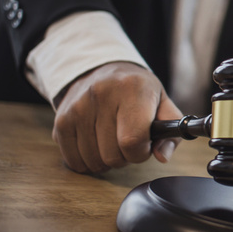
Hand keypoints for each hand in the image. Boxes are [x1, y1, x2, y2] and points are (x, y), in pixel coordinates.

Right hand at [52, 62, 182, 173]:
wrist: (102, 70)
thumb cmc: (138, 92)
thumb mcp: (162, 103)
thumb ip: (171, 131)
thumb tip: (163, 156)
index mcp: (133, 89)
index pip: (133, 141)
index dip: (141, 152)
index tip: (144, 145)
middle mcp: (102, 94)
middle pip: (113, 155)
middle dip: (125, 157)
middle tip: (128, 141)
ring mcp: (78, 107)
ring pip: (93, 161)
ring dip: (106, 160)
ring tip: (112, 140)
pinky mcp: (61, 120)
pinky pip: (73, 160)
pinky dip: (87, 161)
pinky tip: (95, 144)